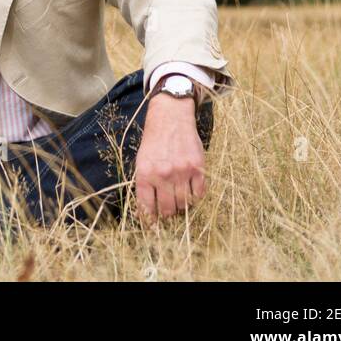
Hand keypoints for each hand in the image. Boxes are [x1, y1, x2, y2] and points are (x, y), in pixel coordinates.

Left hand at [134, 93, 206, 222]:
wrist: (170, 116)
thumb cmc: (154, 141)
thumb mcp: (142, 161)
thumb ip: (143, 186)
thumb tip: (144, 214)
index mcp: (146, 173)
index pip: (147, 208)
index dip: (150, 220)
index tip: (153, 225)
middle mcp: (163, 174)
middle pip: (167, 210)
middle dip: (167, 213)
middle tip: (168, 209)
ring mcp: (182, 171)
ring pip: (184, 204)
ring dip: (181, 205)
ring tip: (178, 198)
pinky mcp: (198, 167)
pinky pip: (199, 194)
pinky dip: (196, 196)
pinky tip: (190, 189)